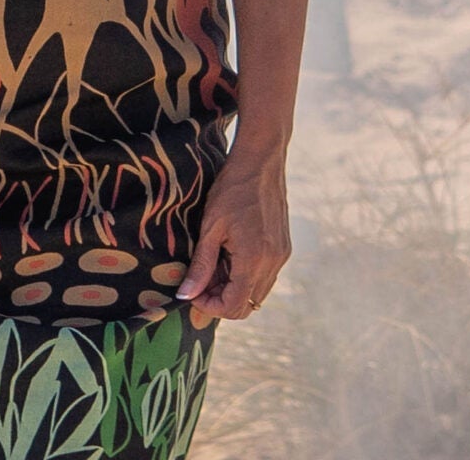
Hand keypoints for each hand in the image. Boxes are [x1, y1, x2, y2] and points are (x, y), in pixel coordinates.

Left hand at [178, 140, 291, 321]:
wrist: (261, 162)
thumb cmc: (232, 189)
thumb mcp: (210, 227)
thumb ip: (201, 265)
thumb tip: (186, 295)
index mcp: (254, 258)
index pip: (235, 306)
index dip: (211, 307)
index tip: (193, 293)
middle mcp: (273, 262)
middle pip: (247, 305)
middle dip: (221, 300)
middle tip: (199, 282)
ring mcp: (281, 256)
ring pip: (257, 293)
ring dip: (233, 289)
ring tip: (213, 266)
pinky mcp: (283, 248)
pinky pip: (265, 277)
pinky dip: (246, 276)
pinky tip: (229, 256)